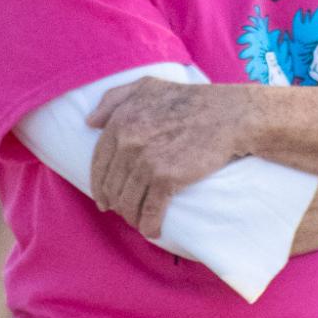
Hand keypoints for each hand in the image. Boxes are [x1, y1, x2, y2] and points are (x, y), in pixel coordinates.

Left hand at [87, 79, 251, 238]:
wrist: (228, 115)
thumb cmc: (189, 100)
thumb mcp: (147, 86)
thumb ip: (114, 99)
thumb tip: (89, 122)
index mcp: (120, 122)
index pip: (99, 163)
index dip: (99, 185)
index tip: (103, 200)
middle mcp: (128, 142)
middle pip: (112, 186)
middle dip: (116, 204)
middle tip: (124, 212)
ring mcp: (146, 162)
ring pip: (128, 201)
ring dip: (132, 217)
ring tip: (140, 221)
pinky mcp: (166, 179)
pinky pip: (150, 210)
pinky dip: (149, 225)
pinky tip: (152, 231)